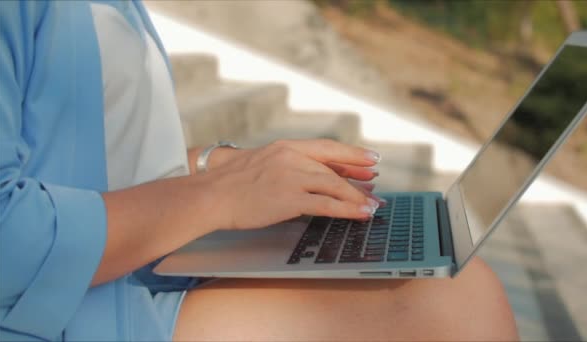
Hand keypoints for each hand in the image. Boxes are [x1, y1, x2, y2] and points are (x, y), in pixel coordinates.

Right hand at [203, 139, 381, 229]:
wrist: (210, 195)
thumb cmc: (230, 184)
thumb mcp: (260, 163)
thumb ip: (284, 165)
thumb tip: (304, 176)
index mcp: (285, 147)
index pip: (326, 147)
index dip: (351, 153)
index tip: (369, 158)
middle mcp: (291, 157)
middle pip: (334, 167)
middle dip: (358, 176)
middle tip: (376, 184)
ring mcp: (291, 177)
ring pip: (334, 185)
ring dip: (356, 197)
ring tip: (371, 206)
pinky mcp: (289, 198)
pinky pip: (326, 204)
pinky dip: (346, 209)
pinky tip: (359, 213)